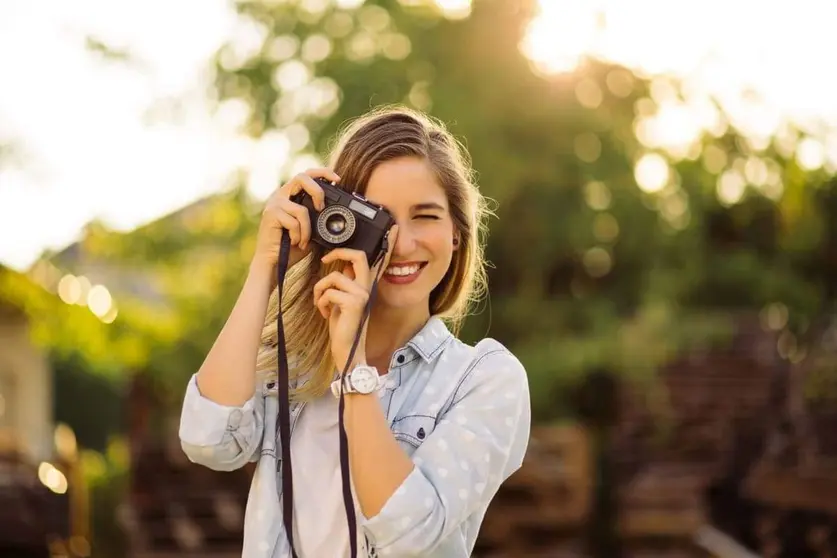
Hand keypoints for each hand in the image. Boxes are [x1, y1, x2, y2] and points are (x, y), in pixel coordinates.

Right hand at [251, 167, 338, 272]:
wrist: (274, 262)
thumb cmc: (292, 247)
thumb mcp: (311, 229)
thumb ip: (318, 218)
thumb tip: (336, 212)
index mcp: (290, 195)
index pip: (306, 175)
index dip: (322, 172)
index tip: (337, 179)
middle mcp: (280, 195)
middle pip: (302, 177)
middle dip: (317, 191)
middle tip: (321, 208)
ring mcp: (274, 203)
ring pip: (302, 209)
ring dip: (307, 229)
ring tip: (304, 241)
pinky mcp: (271, 214)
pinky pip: (295, 222)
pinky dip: (300, 235)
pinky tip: (295, 242)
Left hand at [313, 226, 398, 369]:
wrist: (346, 350)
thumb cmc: (343, 326)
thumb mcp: (344, 300)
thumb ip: (346, 283)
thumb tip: (341, 267)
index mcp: (366, 286)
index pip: (379, 261)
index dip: (388, 244)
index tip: (394, 228)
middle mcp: (367, 288)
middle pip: (358, 256)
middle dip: (338, 252)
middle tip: (326, 258)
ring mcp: (362, 295)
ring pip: (334, 276)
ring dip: (320, 289)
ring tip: (322, 302)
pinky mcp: (353, 304)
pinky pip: (328, 291)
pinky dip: (320, 302)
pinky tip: (325, 313)